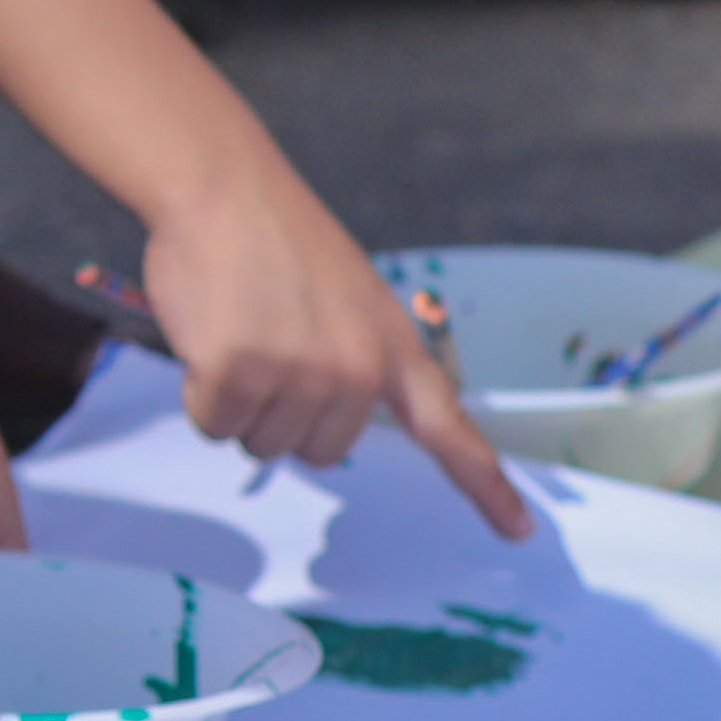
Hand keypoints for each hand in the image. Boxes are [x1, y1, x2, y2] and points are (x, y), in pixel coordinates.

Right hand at [136, 173, 534, 538]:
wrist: (224, 188)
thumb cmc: (277, 241)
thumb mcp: (352, 299)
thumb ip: (358, 360)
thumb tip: (326, 427)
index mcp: (395, 349)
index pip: (451, 431)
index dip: (485, 487)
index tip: (519, 532)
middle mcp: (358, 371)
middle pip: (318, 452)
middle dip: (283, 412)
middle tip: (269, 340)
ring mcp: (300, 374)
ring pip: (262, 444)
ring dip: (239, 401)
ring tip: (241, 329)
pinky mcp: (239, 373)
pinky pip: (214, 424)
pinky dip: (200, 392)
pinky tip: (210, 334)